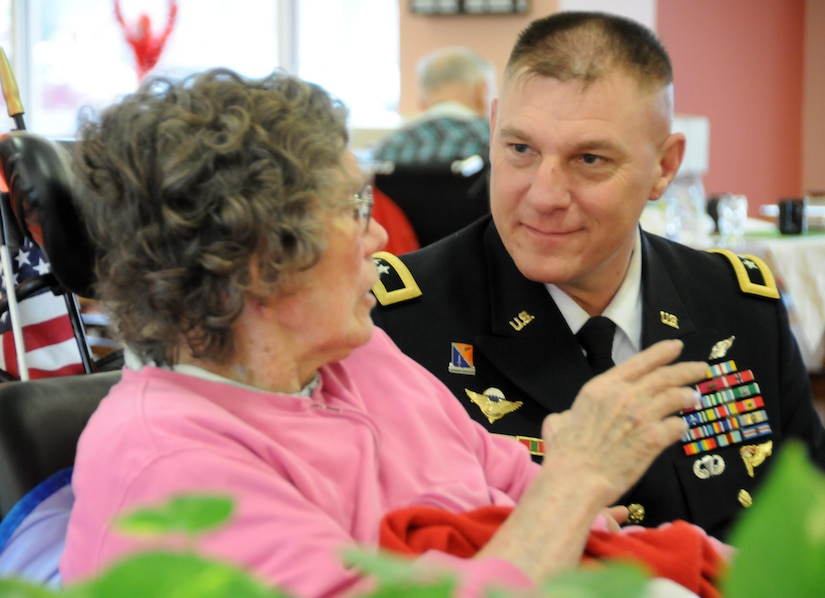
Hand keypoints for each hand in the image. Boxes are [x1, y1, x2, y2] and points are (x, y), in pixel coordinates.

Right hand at [541, 339, 704, 504]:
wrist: (576, 479)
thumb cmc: (564, 454)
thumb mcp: (558, 422)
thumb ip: (569, 414)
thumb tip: (568, 418)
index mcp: (602, 387)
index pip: (640, 362)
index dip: (662, 352)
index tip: (676, 346)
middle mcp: (625, 396)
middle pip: (665, 376)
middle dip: (687, 369)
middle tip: (700, 368)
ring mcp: (642, 416)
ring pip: (676, 397)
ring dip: (688, 396)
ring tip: (694, 397)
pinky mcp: (654, 439)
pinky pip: (677, 426)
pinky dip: (681, 426)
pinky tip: (682, 427)